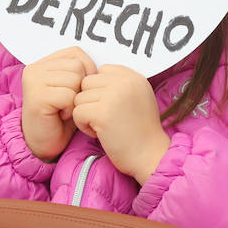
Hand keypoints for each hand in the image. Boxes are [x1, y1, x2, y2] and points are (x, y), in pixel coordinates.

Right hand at [20, 47, 96, 160]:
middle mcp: (36, 68)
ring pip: (74, 80)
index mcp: (45, 62)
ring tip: (64, 109)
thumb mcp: (73, 88)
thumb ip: (81, 71)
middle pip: (77, 66)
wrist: (46, 144)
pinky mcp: (36, 96)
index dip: (87, 70)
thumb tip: (103, 66)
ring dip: (76, 99)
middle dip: (81, 87)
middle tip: (69, 103)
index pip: (76, 53)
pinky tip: (61, 116)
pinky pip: (68, 96)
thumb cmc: (62, 116)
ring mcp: (34, 81)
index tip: (80, 90)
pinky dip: (70, 109)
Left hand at [73, 65, 170, 183]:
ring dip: (86, 114)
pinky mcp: (103, 113)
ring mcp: (114, 96)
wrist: (150, 156)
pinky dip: (83, 126)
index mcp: (134, 77)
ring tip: (104, 126)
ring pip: (79, 97)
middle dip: (91, 101)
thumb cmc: (141, 131)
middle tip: (105, 118)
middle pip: (87, 82)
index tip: (111, 106)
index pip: (102, 70)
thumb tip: (93, 77)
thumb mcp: (139, 98)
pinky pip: (78, 112)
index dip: (100, 90)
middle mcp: (125, 82)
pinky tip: (99, 133)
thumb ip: (120, 85)